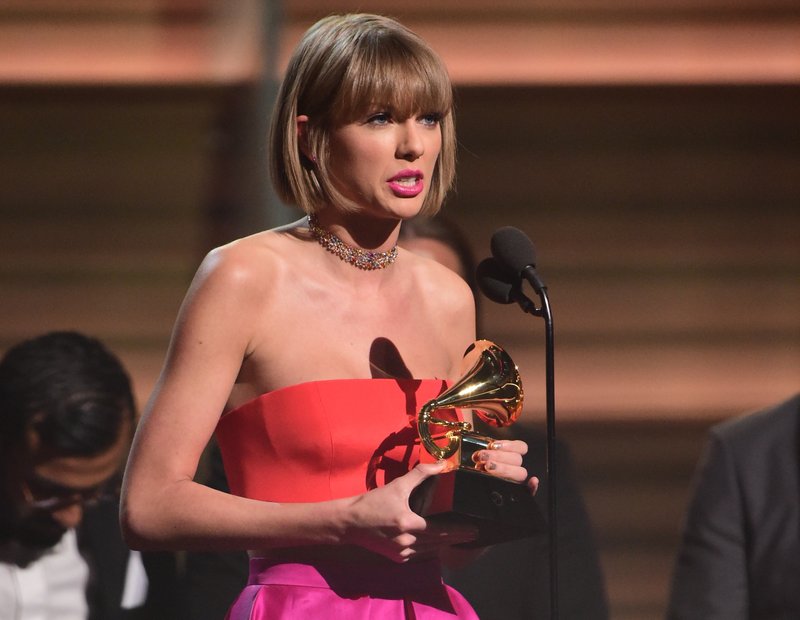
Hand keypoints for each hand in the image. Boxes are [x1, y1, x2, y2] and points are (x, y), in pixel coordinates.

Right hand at [343, 462, 477, 562]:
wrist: (349, 523)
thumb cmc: (372, 502)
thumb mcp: (397, 486)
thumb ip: (420, 474)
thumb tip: (442, 464)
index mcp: (408, 524)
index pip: (440, 530)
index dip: (459, 531)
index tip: (474, 530)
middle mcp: (407, 542)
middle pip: (439, 542)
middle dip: (457, 538)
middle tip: (474, 535)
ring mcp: (402, 553)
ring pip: (430, 550)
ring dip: (444, 544)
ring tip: (459, 538)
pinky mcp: (396, 558)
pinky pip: (419, 554)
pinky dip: (430, 549)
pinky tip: (437, 544)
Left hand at [472, 439, 539, 493]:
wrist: (467, 484)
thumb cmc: (474, 467)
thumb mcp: (478, 455)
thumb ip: (484, 449)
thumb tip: (487, 444)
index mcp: (508, 455)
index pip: (521, 447)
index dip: (508, 445)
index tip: (492, 445)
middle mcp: (514, 467)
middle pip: (516, 459)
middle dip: (498, 456)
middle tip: (482, 456)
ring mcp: (515, 480)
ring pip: (520, 472)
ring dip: (503, 468)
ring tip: (485, 466)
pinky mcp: (517, 493)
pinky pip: (531, 491)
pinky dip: (532, 487)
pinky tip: (532, 482)